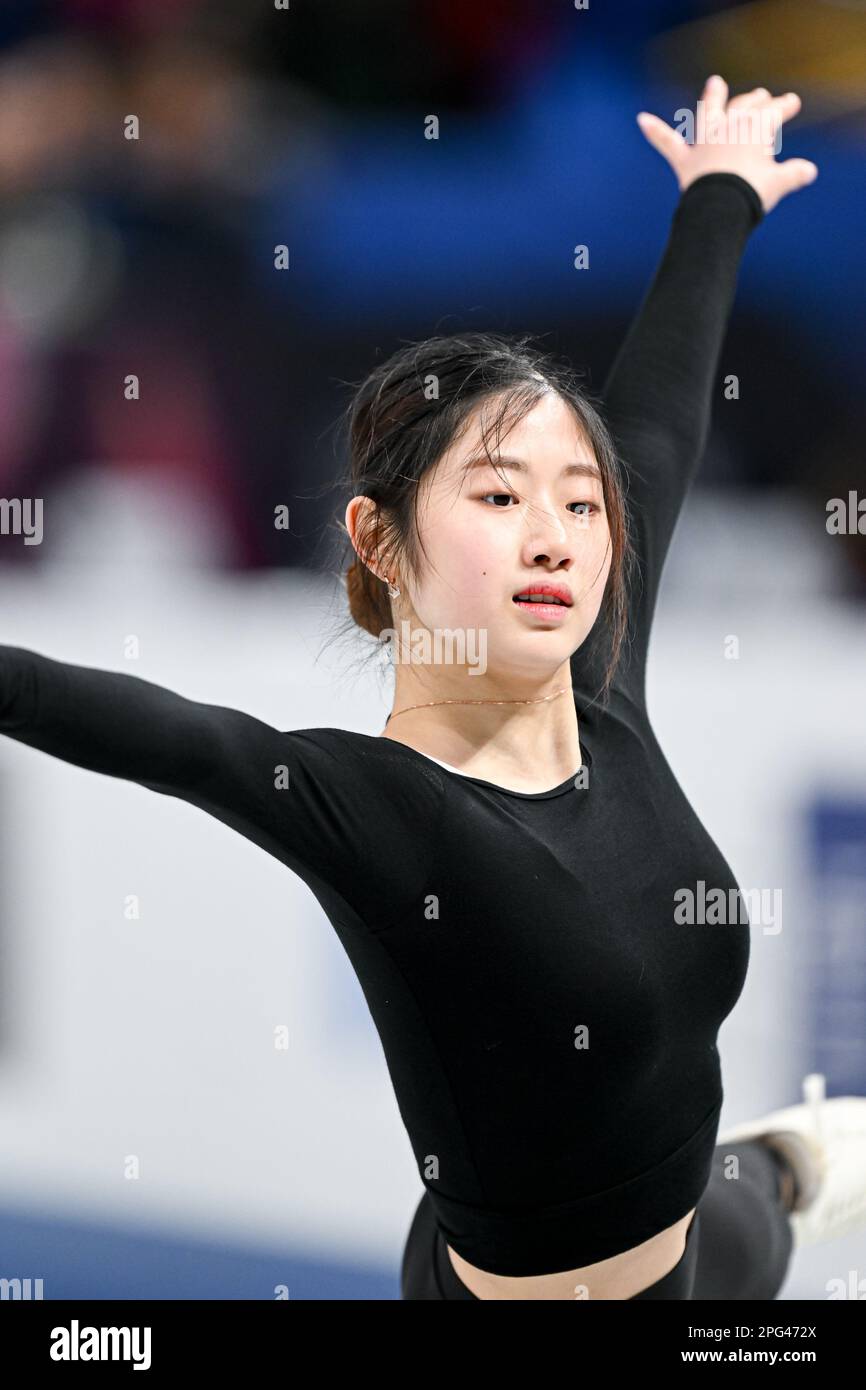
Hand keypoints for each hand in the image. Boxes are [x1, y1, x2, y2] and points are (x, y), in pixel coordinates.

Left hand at [636, 76, 817, 214]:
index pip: (773, 111)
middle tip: (761, 96)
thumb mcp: (778, 184)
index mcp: (755, 128)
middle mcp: (729, 127)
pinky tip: (641, 120)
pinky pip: (667, 142)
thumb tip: (808, 171)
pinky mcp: (685, 160)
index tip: (792, 102)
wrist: (721, 209)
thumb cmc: (752, 194)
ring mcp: (706, 141)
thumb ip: (793, 174)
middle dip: (754, 100)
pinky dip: (654, 131)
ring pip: (710, 112)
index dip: (784, 106)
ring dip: (712, 96)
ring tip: (715, 83)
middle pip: (744, 107)